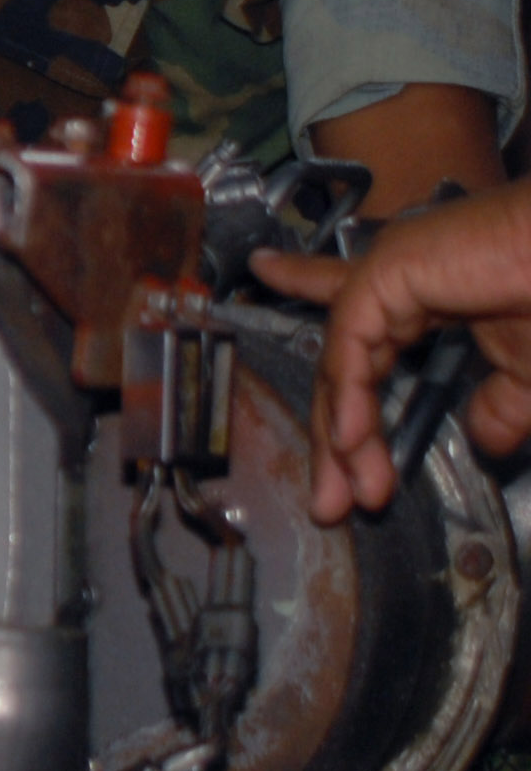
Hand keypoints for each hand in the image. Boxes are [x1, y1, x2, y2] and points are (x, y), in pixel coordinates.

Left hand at [252, 177, 530, 520]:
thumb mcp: (529, 373)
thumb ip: (499, 405)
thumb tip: (484, 439)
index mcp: (426, 288)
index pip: (354, 311)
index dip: (311, 302)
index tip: (266, 273)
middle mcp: (398, 275)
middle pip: (342, 362)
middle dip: (335, 435)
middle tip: (333, 499)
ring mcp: (389, 271)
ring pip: (342, 365)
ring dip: (343, 439)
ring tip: (348, 494)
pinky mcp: (388, 271)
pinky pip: (350, 348)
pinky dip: (348, 399)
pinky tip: (350, 442)